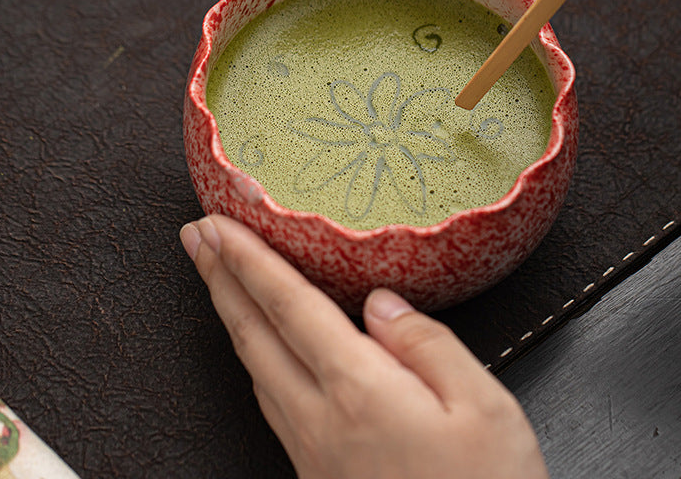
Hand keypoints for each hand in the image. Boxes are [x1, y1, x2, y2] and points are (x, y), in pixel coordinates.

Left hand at [180, 215, 547, 478]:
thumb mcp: (484, 406)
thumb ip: (428, 344)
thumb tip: (380, 303)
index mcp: (361, 391)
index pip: (290, 307)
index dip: (249, 260)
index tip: (218, 226)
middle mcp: (322, 421)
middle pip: (254, 335)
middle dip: (220, 279)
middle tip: (195, 238)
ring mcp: (313, 453)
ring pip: (255, 369)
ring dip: (231, 316)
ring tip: (219, 280)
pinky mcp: (318, 475)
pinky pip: (271, 402)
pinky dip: (254, 358)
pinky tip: (258, 351)